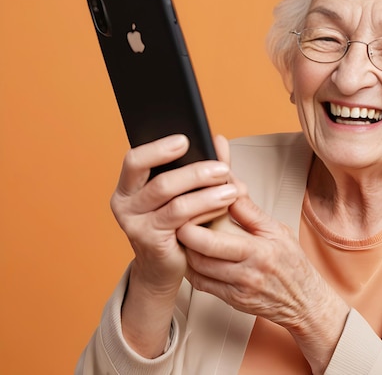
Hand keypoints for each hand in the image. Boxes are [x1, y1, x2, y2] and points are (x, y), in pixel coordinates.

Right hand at [111, 134, 237, 291]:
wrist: (162, 265)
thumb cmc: (174, 222)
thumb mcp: (184, 191)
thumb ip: (201, 165)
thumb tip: (219, 140)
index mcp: (128, 185)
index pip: (135, 160)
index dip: (159, 149)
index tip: (185, 139)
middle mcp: (125, 203)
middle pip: (160, 182)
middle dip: (195, 173)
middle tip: (223, 168)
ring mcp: (135, 225)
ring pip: (175, 202)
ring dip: (207, 194)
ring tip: (232, 189)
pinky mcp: (151, 242)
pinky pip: (181, 221)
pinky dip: (205, 211)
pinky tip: (224, 206)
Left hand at [176, 188, 349, 372]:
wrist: (305, 301)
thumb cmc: (293, 263)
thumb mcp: (278, 230)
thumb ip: (250, 211)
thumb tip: (229, 188)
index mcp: (259, 251)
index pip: (217, 239)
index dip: (195, 225)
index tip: (187, 208)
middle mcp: (247, 273)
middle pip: (202, 256)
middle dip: (184, 238)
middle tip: (176, 221)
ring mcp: (238, 289)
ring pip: (198, 271)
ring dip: (186, 252)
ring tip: (183, 236)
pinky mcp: (232, 300)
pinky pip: (202, 285)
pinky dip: (192, 268)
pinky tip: (192, 255)